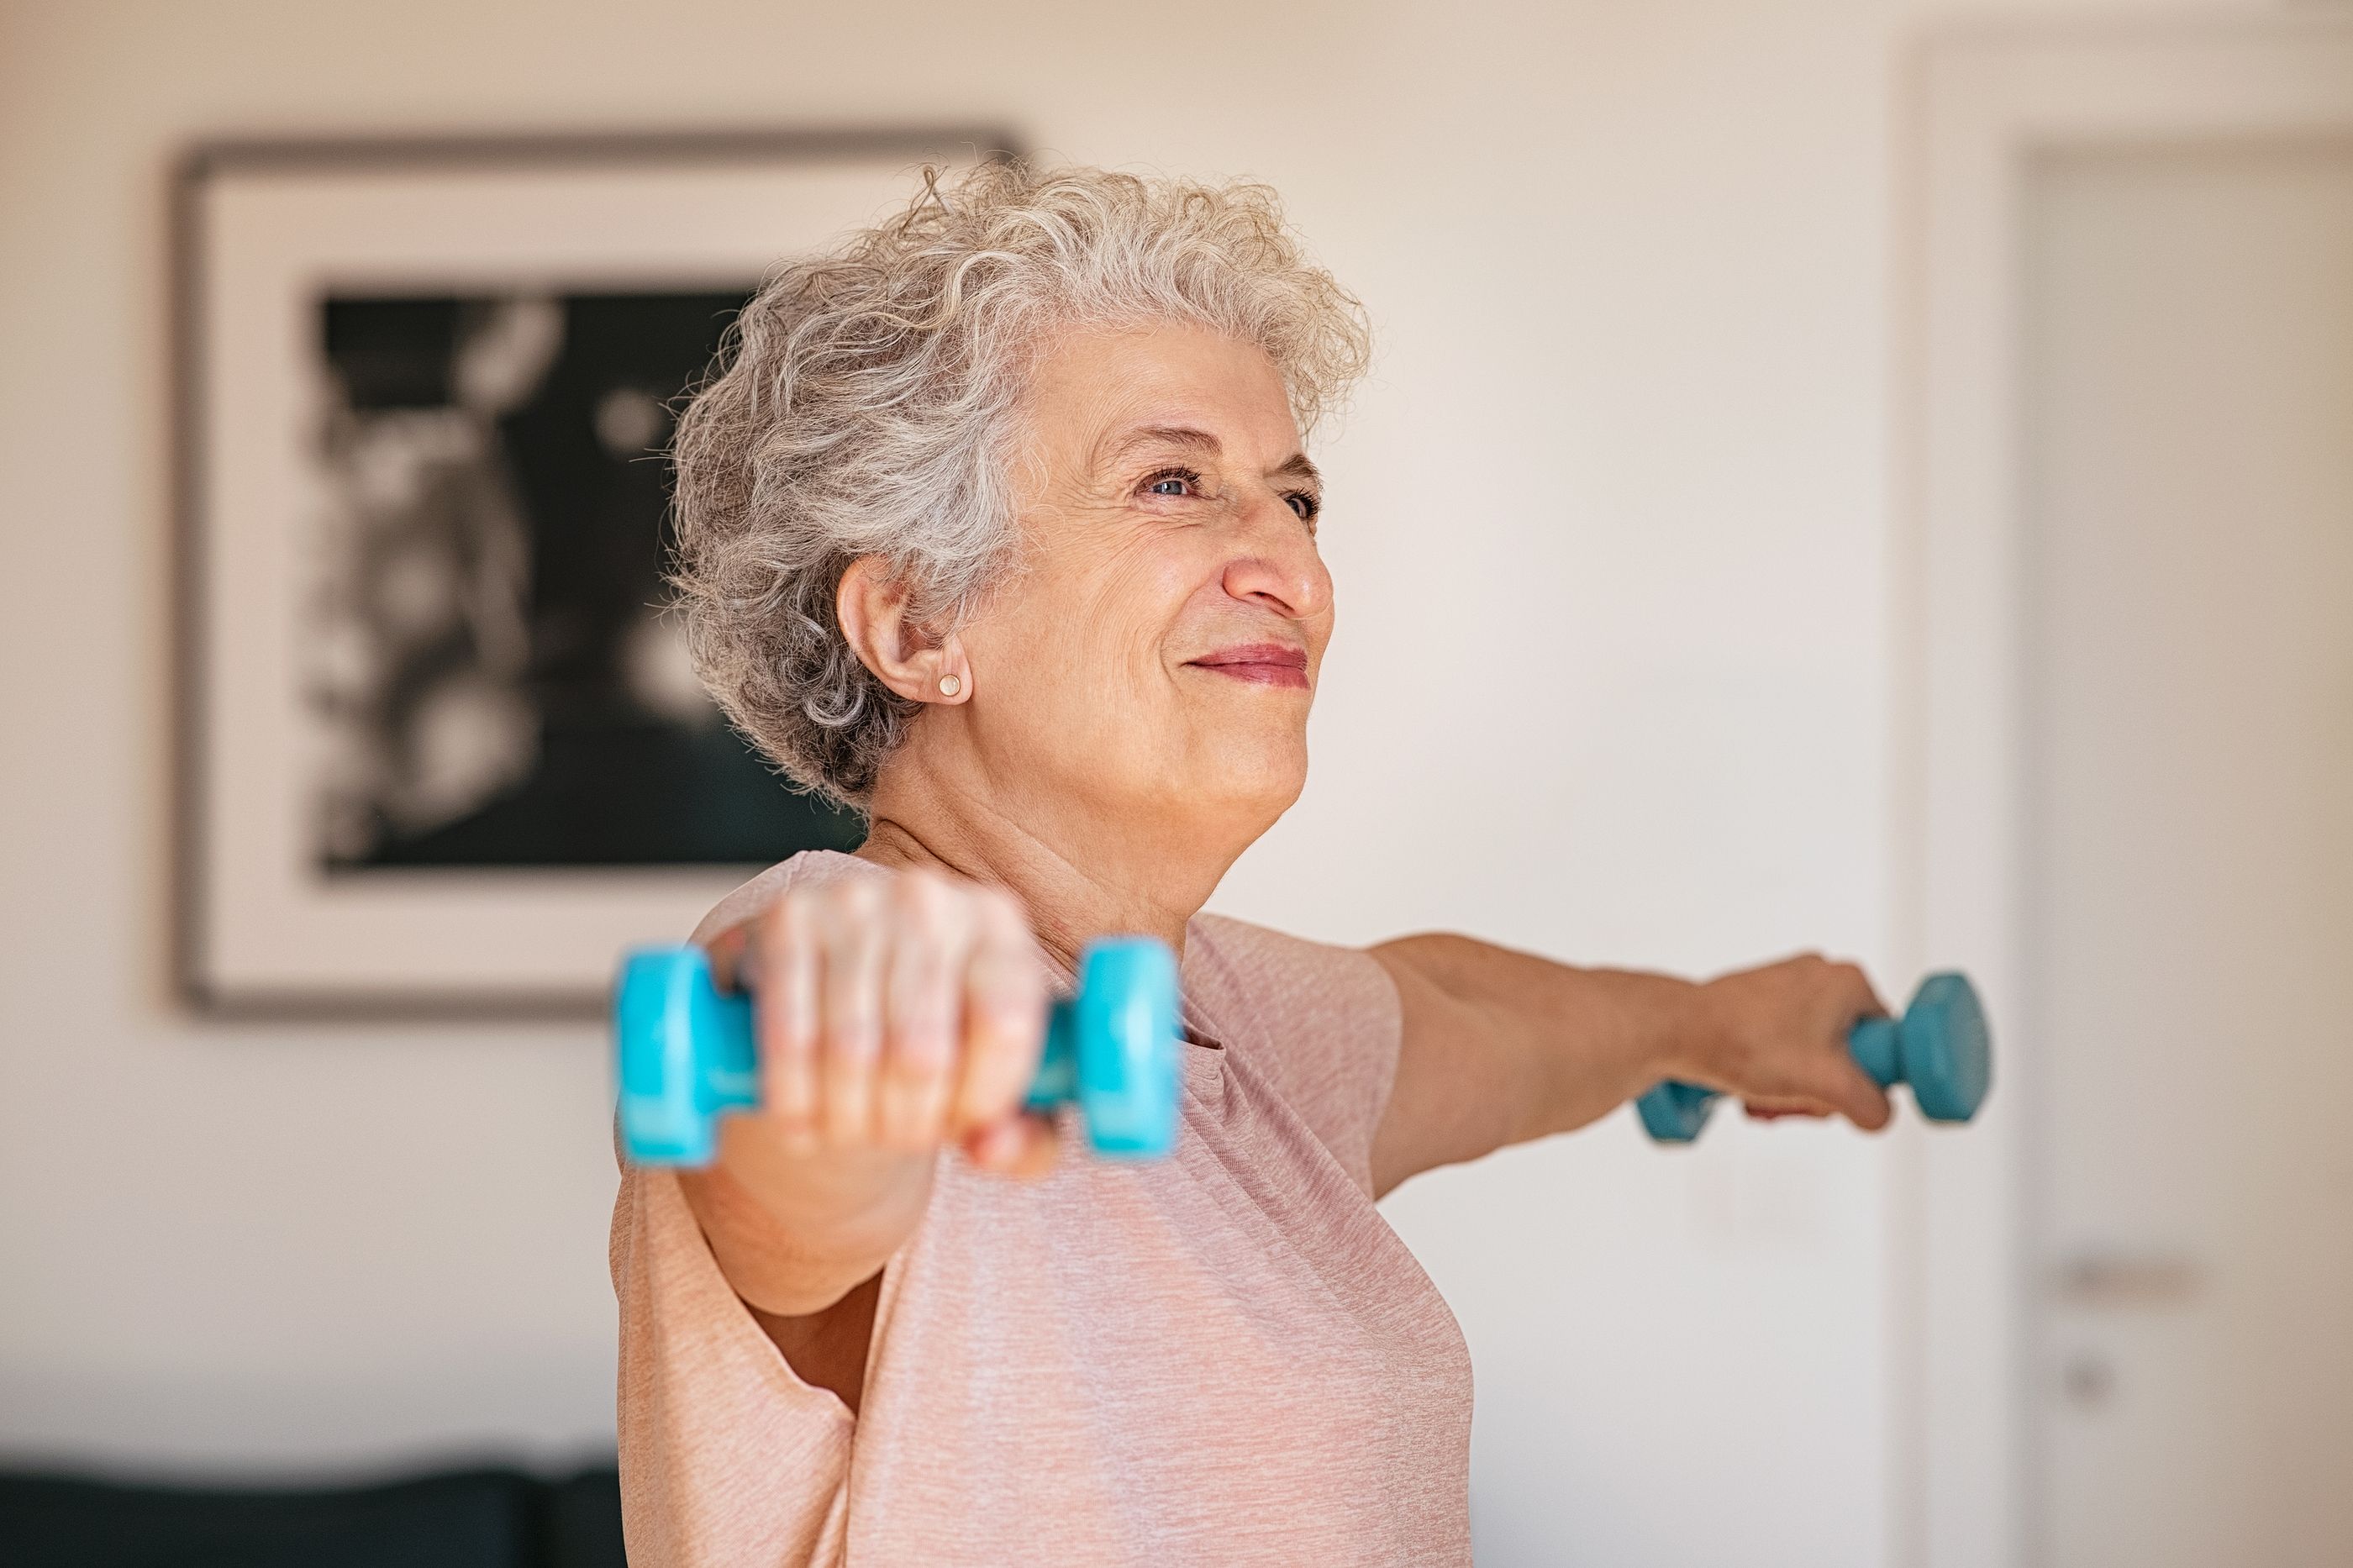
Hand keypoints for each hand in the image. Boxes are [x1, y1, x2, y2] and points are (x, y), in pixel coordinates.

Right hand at [679, 867, 1055, 1317]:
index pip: (1005, 1024)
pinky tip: (801, 1126)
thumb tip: (993, 1149)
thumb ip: (1026, 1135)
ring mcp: (855, 901)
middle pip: (923, 1051)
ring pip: (852, 1051)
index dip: (982, 1098)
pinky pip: (789, 1035)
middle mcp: (931, 900)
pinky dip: (792, 1098)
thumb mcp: (998, 1082)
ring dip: (849, 1121)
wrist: (842, 979)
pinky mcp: (788, 919)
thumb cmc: (941, 1038)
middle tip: (899, 1140)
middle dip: (908, 1123)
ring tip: (853, 1135)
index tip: (964, 1128)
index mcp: (999, 925)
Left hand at [1676, 954, 1893, 1130]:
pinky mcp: (1758, 1001)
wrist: (1678, 1030)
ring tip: (1766, 1097)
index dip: (1864, 1078)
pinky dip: (1771, 1073)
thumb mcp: (1829, 1085)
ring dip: (1793, 1087)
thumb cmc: (1747, 1044)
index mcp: (1849, 981)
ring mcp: (1786, 986)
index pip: (1885, 1042)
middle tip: (1796, 1100)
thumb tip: (1877, 1114)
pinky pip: (1783, 1047)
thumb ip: (1871, 1106)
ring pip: (1811, 1055)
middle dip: (1821, 1089)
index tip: (1834, 1091)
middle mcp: (1820, 975)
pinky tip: (1750, 1088)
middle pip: (1846, 1054)